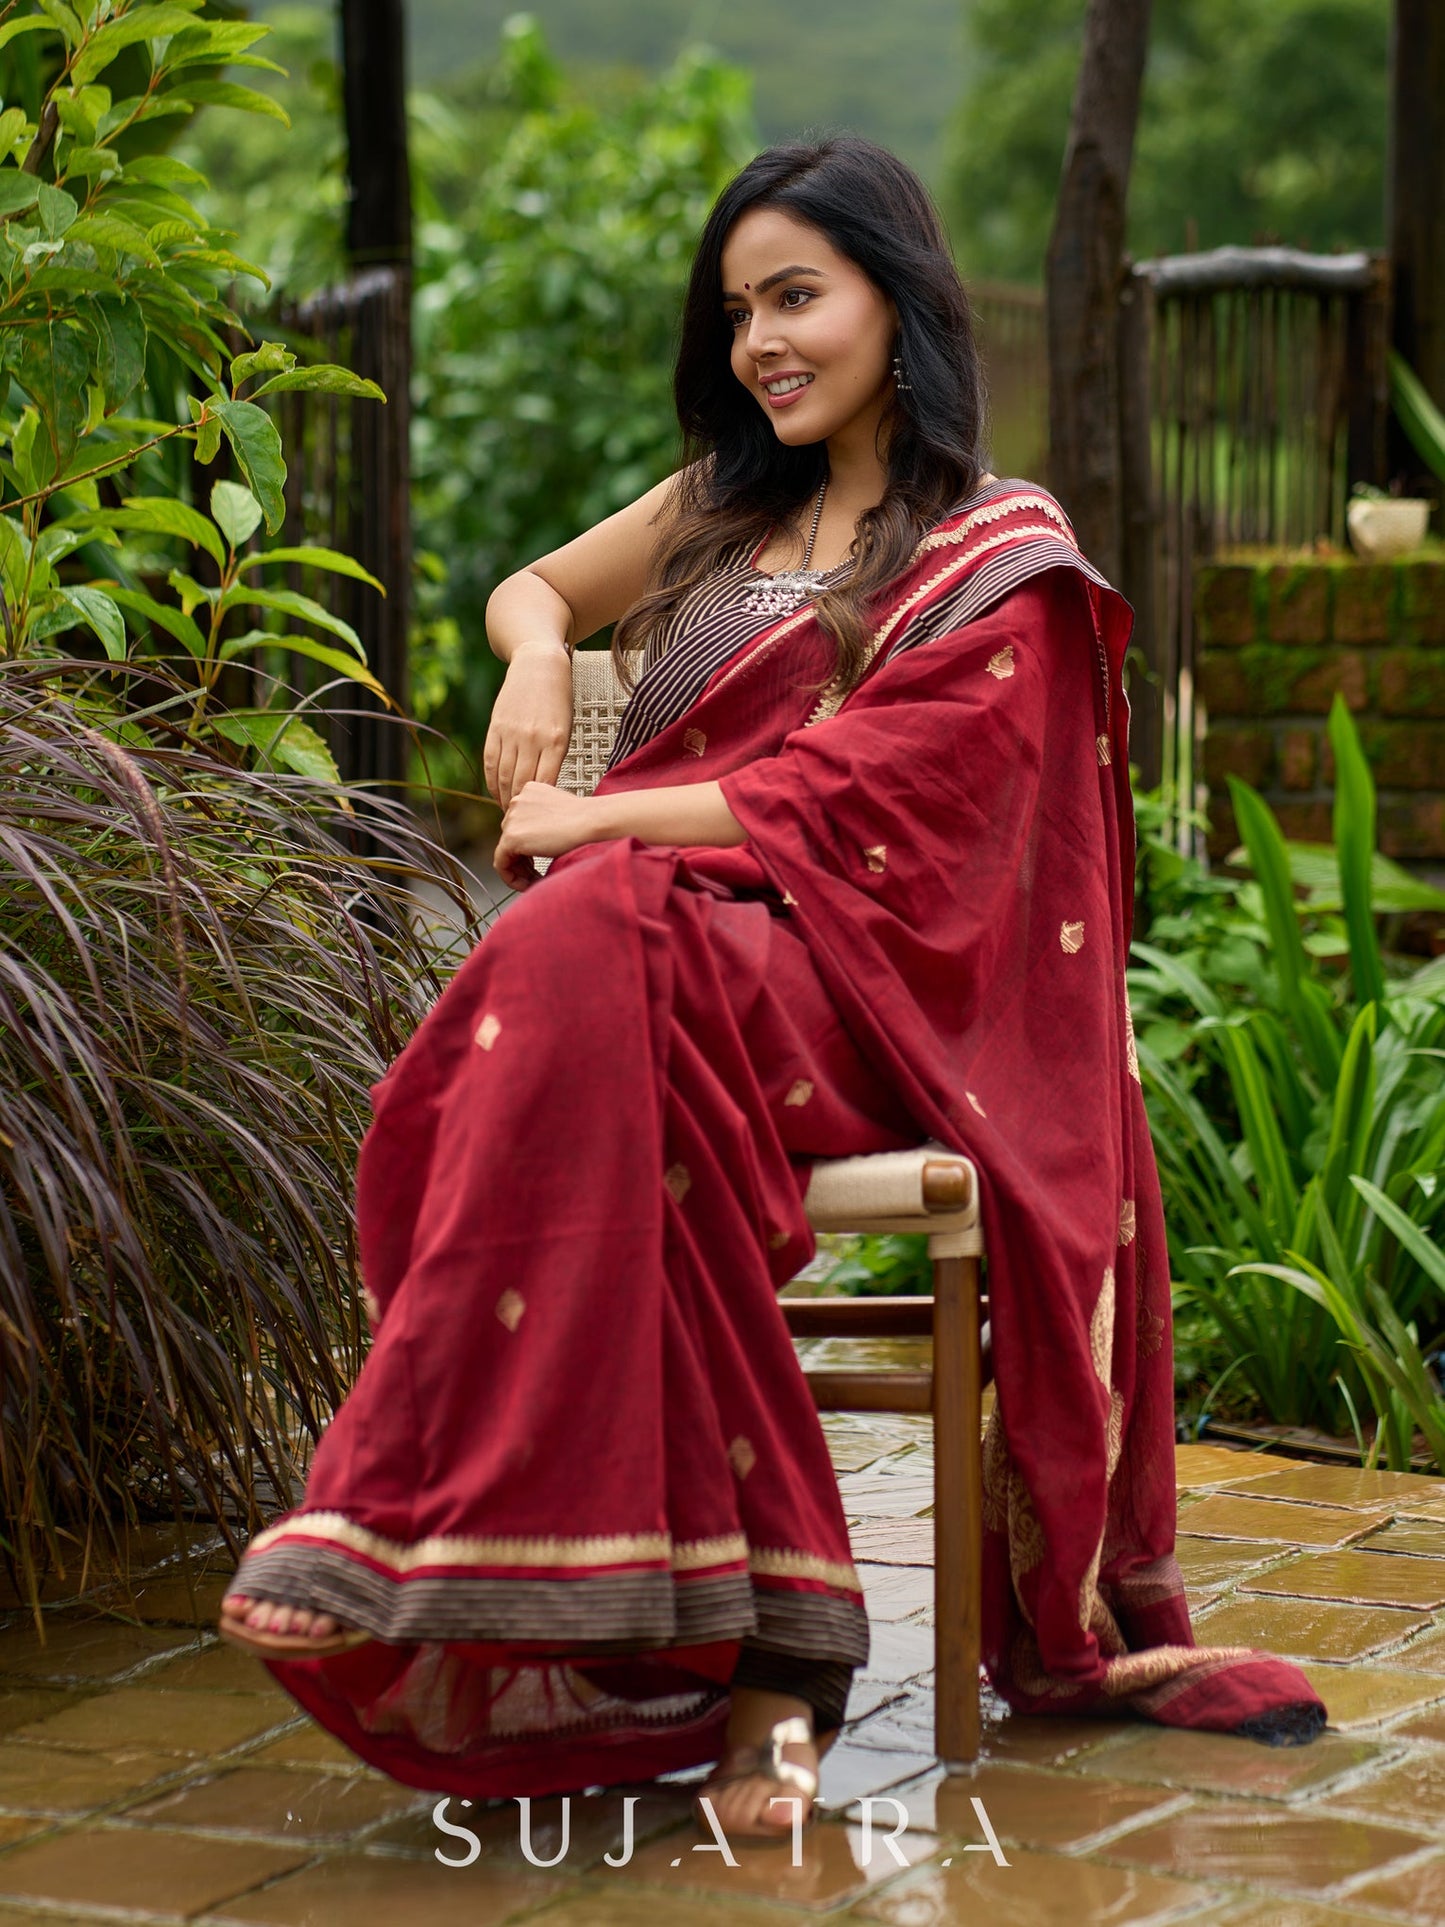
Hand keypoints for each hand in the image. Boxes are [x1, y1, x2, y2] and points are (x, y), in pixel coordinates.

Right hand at [483, 642, 572, 809]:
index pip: (545, 784)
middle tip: (521, 821)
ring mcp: (512, 733)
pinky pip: (491, 761)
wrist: (540, 666)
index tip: (539, 818)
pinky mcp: (496, 727)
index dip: (539, 804)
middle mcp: (533, 738)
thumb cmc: (559, 701)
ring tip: (509, 811)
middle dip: (520, 807)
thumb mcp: (566, 730)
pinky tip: (496, 792)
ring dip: (504, 798)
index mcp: (557, 741)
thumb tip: (544, 789)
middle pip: (522, 784)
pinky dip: (492, 781)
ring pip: (504, 776)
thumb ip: (554, 757)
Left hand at [494, 780, 603, 890]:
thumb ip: (544, 820)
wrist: (591, 821)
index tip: (537, 860)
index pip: (519, 823)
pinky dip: (511, 878)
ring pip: (506, 851)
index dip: (528, 845)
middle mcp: (516, 801)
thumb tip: (538, 839)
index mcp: (529, 792)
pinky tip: (528, 885)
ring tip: (535, 881)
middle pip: (511, 837)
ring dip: (519, 869)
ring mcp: (511, 818)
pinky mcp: (511, 837)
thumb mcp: (560, 812)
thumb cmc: (586, 819)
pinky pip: (501, 863)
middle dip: (523, 859)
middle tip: (536, 875)